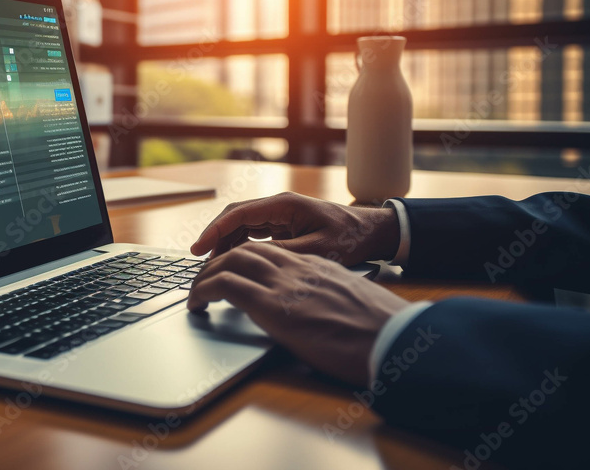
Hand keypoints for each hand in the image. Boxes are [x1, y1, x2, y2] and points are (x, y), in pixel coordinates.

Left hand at [188, 242, 409, 386]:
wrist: (395, 340)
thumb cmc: (383, 331)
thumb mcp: (353, 304)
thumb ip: (330, 299)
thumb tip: (321, 314)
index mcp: (317, 266)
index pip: (269, 251)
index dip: (243, 258)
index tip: (229, 271)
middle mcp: (298, 269)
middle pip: (244, 249)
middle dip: (217, 260)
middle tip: (202, 279)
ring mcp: (285, 285)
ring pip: (230, 260)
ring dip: (205, 274)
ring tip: (194, 292)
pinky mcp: (273, 307)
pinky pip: (225, 285)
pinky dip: (202, 290)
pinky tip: (195, 305)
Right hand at [190, 192, 400, 265]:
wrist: (373, 232)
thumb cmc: (351, 238)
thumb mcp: (318, 250)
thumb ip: (284, 253)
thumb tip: (251, 260)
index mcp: (284, 205)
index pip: (238, 214)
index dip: (214, 231)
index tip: (198, 249)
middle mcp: (277, 206)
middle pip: (234, 218)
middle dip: (214, 237)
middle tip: (198, 261)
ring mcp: (279, 214)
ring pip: (240, 225)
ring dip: (224, 243)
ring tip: (213, 266)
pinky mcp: (282, 224)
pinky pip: (252, 232)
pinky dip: (238, 246)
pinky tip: (233, 262)